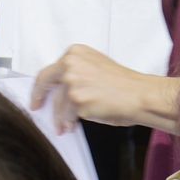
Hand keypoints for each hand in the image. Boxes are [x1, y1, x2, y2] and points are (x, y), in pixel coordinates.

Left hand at [30, 44, 179, 133]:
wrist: (142, 95)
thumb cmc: (125, 85)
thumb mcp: (96, 67)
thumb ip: (76, 72)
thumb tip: (60, 89)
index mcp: (75, 53)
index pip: (50, 69)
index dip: (42, 84)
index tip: (37, 93)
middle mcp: (70, 64)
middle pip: (45, 82)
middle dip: (38, 97)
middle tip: (36, 107)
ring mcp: (72, 82)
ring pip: (57, 103)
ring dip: (59, 117)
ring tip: (63, 126)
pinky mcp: (77, 100)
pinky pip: (67, 115)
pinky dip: (68, 122)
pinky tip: (71, 127)